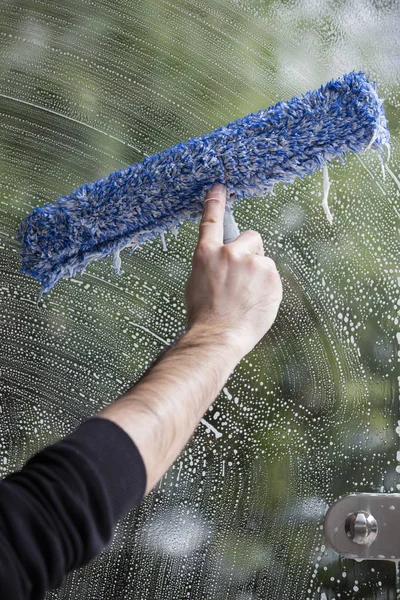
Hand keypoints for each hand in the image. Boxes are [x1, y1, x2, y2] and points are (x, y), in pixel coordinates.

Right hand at [184, 183, 282, 359]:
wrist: (219, 336)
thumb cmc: (204, 315)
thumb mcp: (197, 282)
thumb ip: (211, 264)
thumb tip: (224, 261)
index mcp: (207, 253)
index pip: (212, 221)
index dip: (215, 202)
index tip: (219, 188)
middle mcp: (231, 253)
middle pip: (251, 237)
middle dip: (250, 251)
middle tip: (243, 275)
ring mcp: (254, 264)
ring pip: (263, 260)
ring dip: (258, 273)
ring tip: (246, 296)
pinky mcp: (272, 277)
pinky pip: (273, 276)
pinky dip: (267, 286)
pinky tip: (255, 302)